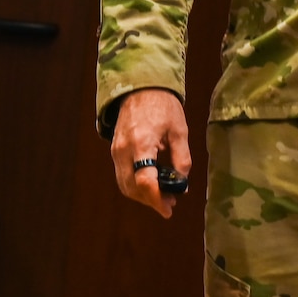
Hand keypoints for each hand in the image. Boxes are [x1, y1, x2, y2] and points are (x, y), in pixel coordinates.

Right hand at [111, 87, 190, 219]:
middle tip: (170, 204)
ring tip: (163, 196)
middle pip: (132, 188)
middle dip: (151, 200)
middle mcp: (124, 150)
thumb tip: (182, 185)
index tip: (169, 209)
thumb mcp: (180, 131)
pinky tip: (152, 183)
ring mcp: (116, 151)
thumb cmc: (164, 106)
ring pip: (125, 185)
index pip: (145, 181)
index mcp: (142, 143)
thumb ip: (181, 159)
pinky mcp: (114, 150)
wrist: (141, 87)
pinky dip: (135, 185)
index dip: (157, 199)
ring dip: (142, 195)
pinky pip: (122, 175)